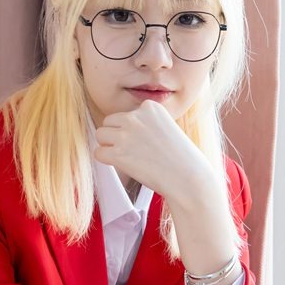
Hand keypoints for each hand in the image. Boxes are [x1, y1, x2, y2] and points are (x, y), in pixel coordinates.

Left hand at [93, 99, 207, 199]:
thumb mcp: (166, 127)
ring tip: (127, 157)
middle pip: (109, 122)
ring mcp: (125, 135)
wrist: (187, 177)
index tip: (145, 142)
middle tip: (133, 151)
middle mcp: (135, 117)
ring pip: (100, 135)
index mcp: (149, 107)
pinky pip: (98, 153)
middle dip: (116, 136)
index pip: (125, 114)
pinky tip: (123, 165)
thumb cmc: (180, 157)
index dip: (131, 129)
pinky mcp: (118, 154)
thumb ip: (146, 122)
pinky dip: (106, 160)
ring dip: (109, 147)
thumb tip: (122, 128)